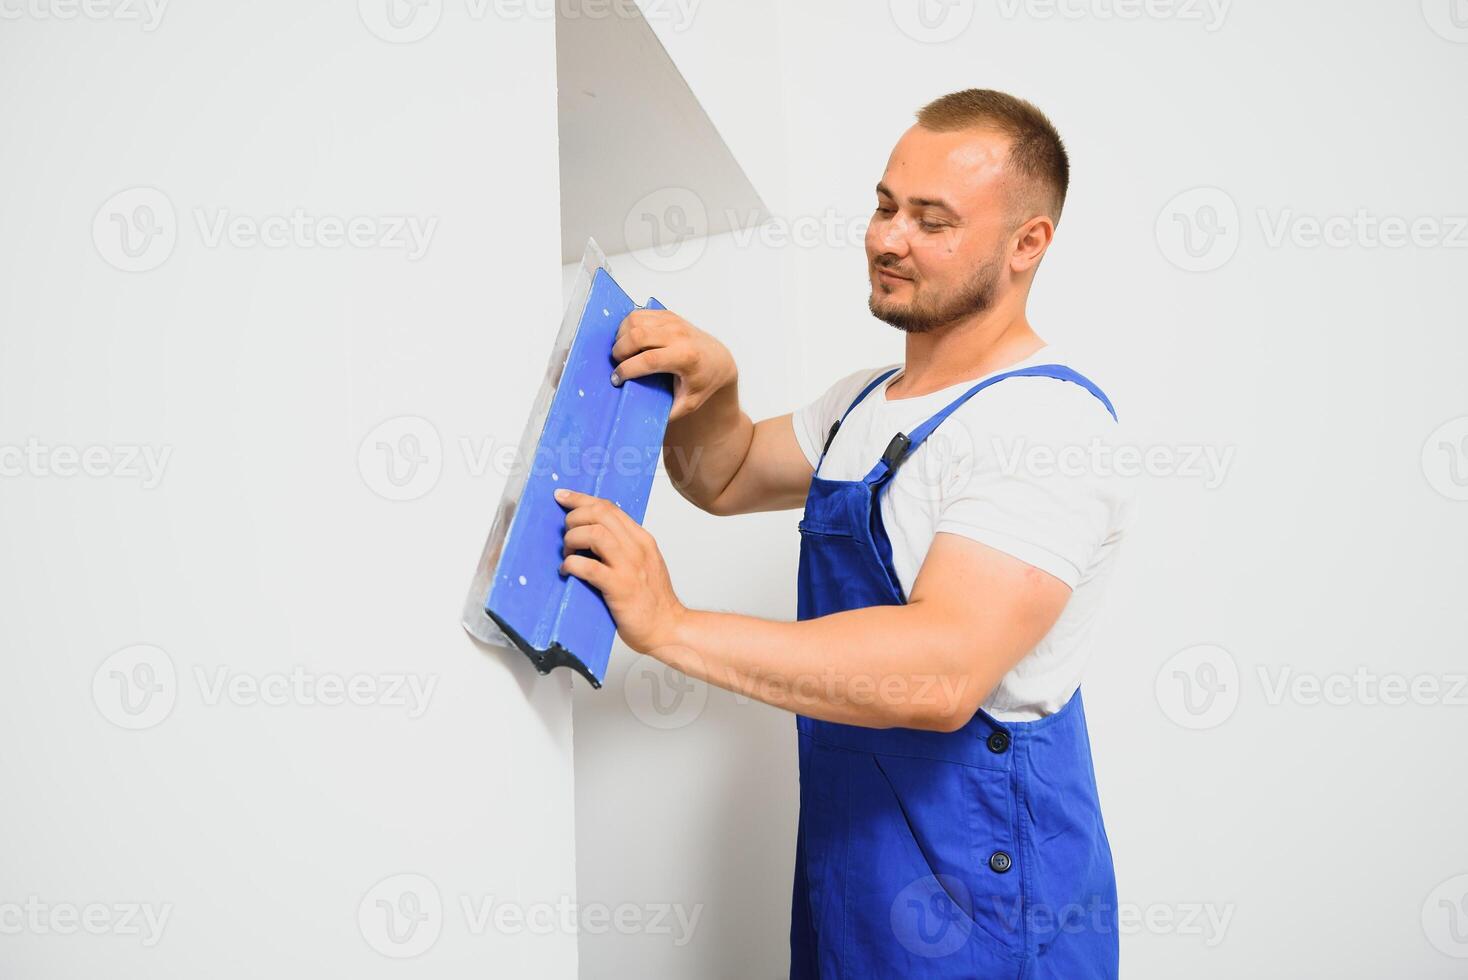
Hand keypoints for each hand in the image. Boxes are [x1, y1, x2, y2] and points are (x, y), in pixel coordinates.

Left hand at [553, 487, 686, 654]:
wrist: (668, 628)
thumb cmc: (652, 601)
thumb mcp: (643, 563)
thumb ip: (623, 547)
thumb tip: (591, 535)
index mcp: (641, 539)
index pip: (609, 507)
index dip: (581, 499)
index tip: (563, 497)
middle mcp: (637, 547)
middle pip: (600, 513)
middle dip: (574, 518)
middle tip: (566, 535)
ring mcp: (629, 566)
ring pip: (594, 533)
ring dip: (572, 539)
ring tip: (568, 554)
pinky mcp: (619, 587)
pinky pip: (588, 566)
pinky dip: (571, 565)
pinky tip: (568, 571)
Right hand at [610, 309, 736, 421]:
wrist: (717, 360)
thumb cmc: (702, 382)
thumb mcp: (688, 404)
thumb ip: (667, 412)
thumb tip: (641, 418)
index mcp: (686, 357)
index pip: (648, 360)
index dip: (627, 370)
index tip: (617, 379)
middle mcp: (679, 335)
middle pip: (637, 335)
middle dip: (620, 351)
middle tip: (618, 364)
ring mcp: (673, 321)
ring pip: (634, 321)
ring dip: (621, 337)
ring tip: (624, 353)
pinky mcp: (667, 314)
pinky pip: (638, 314)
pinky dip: (627, 327)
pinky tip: (631, 341)